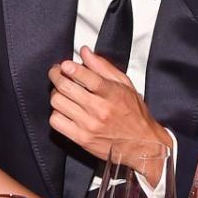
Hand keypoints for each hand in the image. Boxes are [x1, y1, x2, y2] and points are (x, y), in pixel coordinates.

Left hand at [48, 46, 171, 160]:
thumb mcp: (125, 85)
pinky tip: (64, 109)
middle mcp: (100, 110)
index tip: (65, 64)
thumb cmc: (135, 114)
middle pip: (66, 88)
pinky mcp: (81, 138)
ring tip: (62, 91)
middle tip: (56, 72)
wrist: (141, 145)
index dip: (72, 68)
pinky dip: (56, 112)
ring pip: (58, 102)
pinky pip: (56, 121)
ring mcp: (89, 125)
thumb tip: (85, 52)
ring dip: (56, 93)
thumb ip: (103, 67)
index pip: (88, 78)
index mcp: (112, 94)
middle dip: (56, 75)